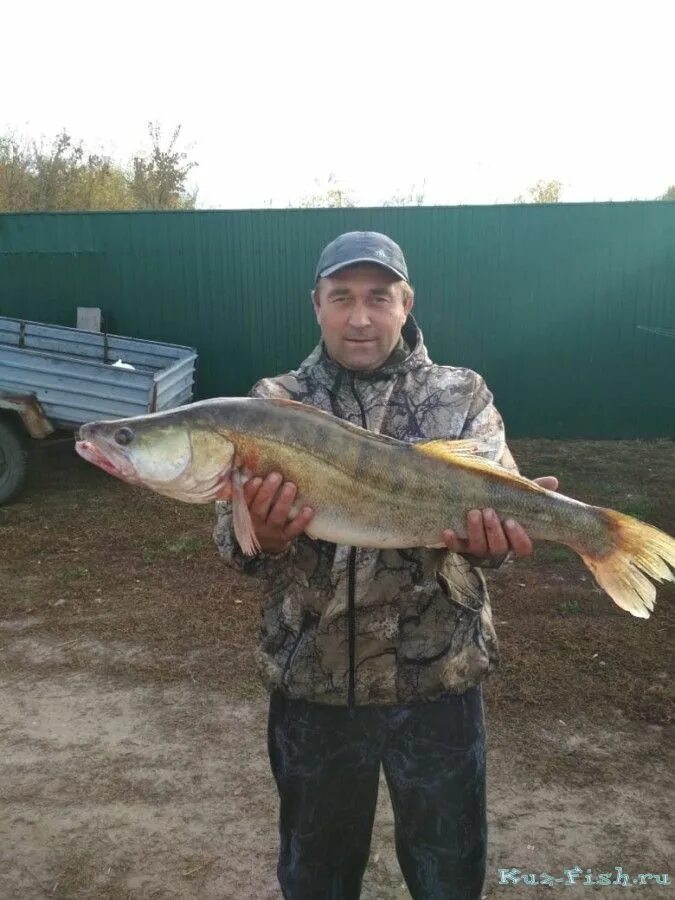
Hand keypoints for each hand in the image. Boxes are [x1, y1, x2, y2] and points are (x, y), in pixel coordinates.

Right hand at [241, 472, 314, 553]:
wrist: (265, 544)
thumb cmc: (258, 517)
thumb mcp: (249, 506)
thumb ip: (249, 490)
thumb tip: (248, 467)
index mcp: (245, 514)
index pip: (244, 501)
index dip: (250, 491)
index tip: (258, 478)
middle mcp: (256, 524)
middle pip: (260, 508)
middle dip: (268, 492)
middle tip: (277, 476)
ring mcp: (271, 532)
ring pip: (277, 518)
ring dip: (284, 502)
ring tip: (291, 486)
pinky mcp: (284, 537)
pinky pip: (293, 530)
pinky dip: (301, 521)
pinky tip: (308, 509)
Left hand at [442, 476, 558, 558]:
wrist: (473, 504)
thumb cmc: (502, 503)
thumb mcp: (517, 496)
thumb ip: (533, 490)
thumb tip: (553, 481)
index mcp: (515, 538)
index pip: (524, 548)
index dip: (519, 538)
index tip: (512, 521)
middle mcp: (498, 547)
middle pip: (499, 548)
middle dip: (493, 531)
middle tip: (488, 511)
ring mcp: (479, 548)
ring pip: (478, 548)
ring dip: (476, 532)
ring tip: (473, 513)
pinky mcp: (461, 546)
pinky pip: (457, 548)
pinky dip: (452, 541)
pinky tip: (447, 530)